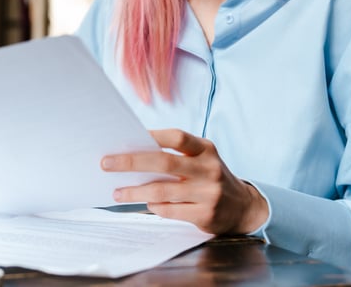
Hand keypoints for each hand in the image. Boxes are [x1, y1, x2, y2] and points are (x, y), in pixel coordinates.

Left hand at [100, 128, 267, 233]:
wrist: (243, 207)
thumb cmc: (210, 177)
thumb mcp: (201, 159)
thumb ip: (176, 154)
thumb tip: (134, 152)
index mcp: (206, 149)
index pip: (177, 137)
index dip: (151, 135)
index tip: (125, 136)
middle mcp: (209, 169)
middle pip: (164, 162)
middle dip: (131, 162)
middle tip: (107, 163)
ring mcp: (208, 193)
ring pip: (162, 191)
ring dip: (135, 191)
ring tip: (117, 192)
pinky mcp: (205, 215)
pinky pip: (169, 210)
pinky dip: (154, 206)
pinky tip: (145, 203)